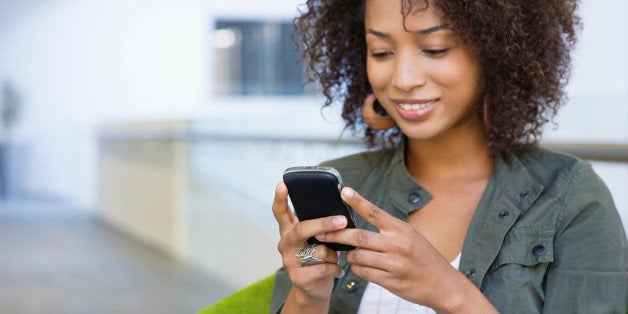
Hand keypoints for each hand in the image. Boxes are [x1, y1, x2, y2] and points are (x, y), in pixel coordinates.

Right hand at [272, 182, 345, 310]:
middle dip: (323, 224)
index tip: (282, 184)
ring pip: (318, 250)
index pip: (280, 212)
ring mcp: (289, 261)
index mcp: (289, 230)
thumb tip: (340, 213)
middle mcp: (285, 244)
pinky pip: (323, 268)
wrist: (314, 288)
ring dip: (333, 253)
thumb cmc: (318, 257)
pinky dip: (335, 268)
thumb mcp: (317, 239)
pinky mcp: (298, 277)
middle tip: (342, 220)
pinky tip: (337, 270)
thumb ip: (320, 226)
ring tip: (336, 257)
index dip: (280, 198)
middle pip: (302, 229)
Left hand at [317, 187, 494, 311]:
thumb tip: (360, 226)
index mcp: (402, 230)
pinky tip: (362, 268)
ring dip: (350, 256)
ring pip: (359, 257)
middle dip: (337, 235)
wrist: (444, 285)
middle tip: (321, 233)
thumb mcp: (411, 237)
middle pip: (359, 237)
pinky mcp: (392, 281)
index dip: (358, 201)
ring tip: (350, 255)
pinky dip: (358, 270)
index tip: (343, 191)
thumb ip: (389, 231)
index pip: (375, 212)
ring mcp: (395, 264)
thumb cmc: (424, 259)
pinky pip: (365, 274)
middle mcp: (398, 245)